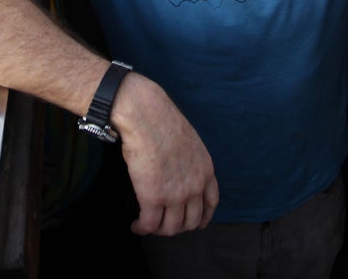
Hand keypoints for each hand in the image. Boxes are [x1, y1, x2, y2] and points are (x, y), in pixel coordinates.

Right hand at [114, 77, 218, 235]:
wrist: (147, 117)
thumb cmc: (163, 122)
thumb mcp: (190, 142)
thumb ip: (189, 161)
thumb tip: (177, 170)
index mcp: (205, 170)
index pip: (211, 203)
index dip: (203, 217)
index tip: (197, 223)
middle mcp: (195, 186)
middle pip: (190, 221)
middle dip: (177, 227)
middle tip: (164, 224)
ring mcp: (175, 195)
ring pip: (170, 228)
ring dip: (158, 230)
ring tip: (147, 225)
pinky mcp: (153, 198)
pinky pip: (149, 225)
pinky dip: (142, 228)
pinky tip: (136, 225)